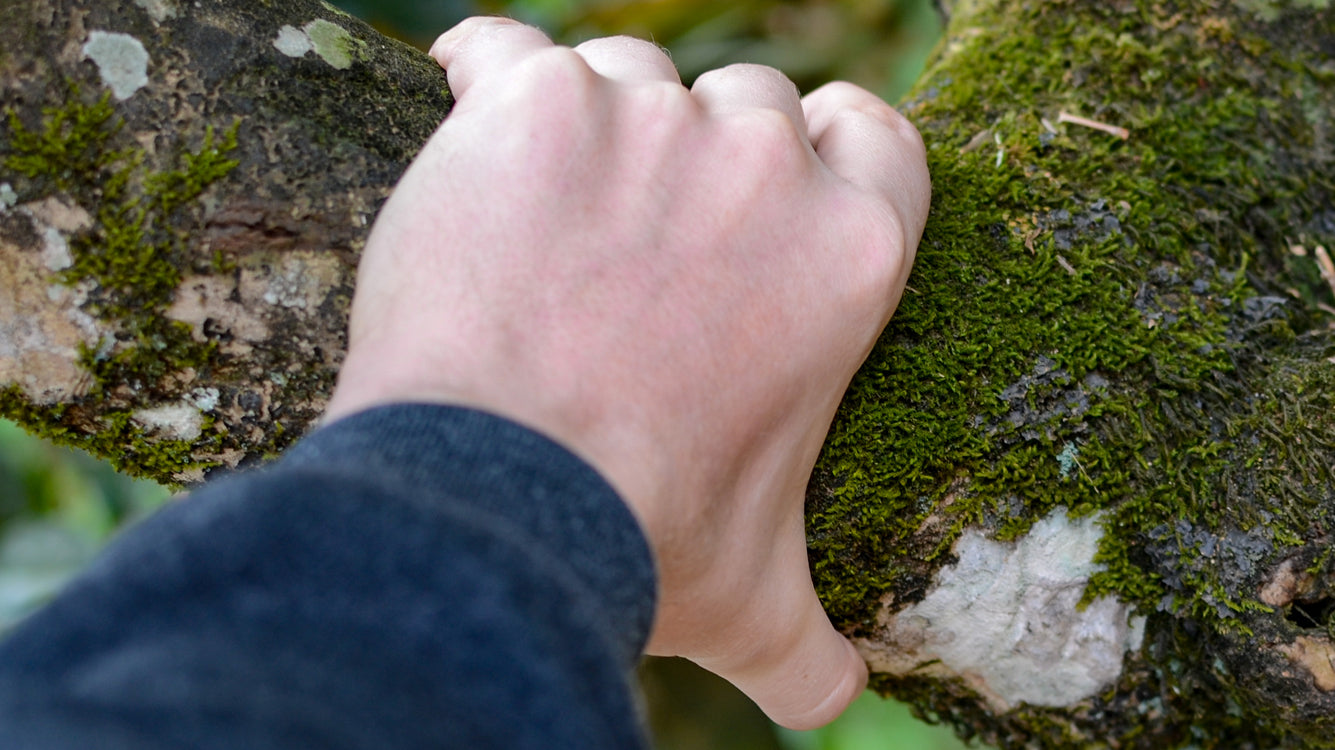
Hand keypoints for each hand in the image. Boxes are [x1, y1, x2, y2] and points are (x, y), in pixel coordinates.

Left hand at [325, 17, 929, 729]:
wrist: (496, 505)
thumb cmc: (642, 541)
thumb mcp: (757, 605)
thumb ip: (813, 645)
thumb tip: (842, 701)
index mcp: (850, 251)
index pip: (875, 135)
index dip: (824, 145)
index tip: (771, 179)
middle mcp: (765, 167)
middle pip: (746, 103)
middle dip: (700, 154)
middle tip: (632, 238)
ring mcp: (646, 125)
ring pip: (629, 75)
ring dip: (595, 125)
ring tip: (543, 217)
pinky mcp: (530, 108)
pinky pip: (504, 48)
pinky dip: (482, 78)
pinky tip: (467, 120)